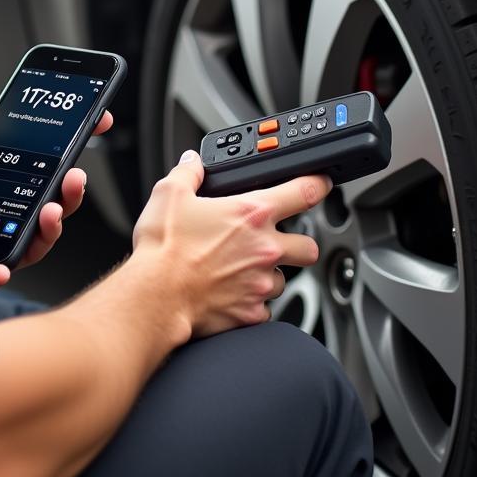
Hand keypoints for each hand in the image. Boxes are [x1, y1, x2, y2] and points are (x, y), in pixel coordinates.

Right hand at [132, 151, 326, 338]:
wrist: (156, 297)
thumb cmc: (164, 249)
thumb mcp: (170, 195)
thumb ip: (188, 173)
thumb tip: (192, 163)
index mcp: (251, 214)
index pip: (303, 193)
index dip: (317, 185)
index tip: (320, 184)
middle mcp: (265, 249)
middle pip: (309, 246)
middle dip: (299, 243)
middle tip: (278, 241)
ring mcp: (261, 283)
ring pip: (284, 279)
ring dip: (270, 274)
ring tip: (240, 270)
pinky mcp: (252, 313)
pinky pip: (263, 307)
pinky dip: (251, 302)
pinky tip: (229, 294)